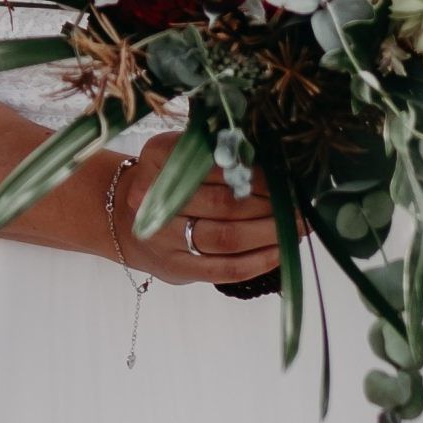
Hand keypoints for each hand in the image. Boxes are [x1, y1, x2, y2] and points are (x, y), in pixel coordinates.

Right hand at [114, 144, 281, 289]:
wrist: (121, 219)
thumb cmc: (163, 181)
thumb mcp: (176, 153)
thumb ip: (214, 153)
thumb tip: (272, 161)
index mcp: (158, 157)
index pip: (217, 166)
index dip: (256, 174)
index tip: (286, 177)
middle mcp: (153, 198)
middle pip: (224, 203)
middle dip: (270, 205)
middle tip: (301, 204)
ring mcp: (162, 238)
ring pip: (227, 237)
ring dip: (270, 233)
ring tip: (297, 227)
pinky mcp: (175, 268)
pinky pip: (224, 270)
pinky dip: (258, 262)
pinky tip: (280, 252)